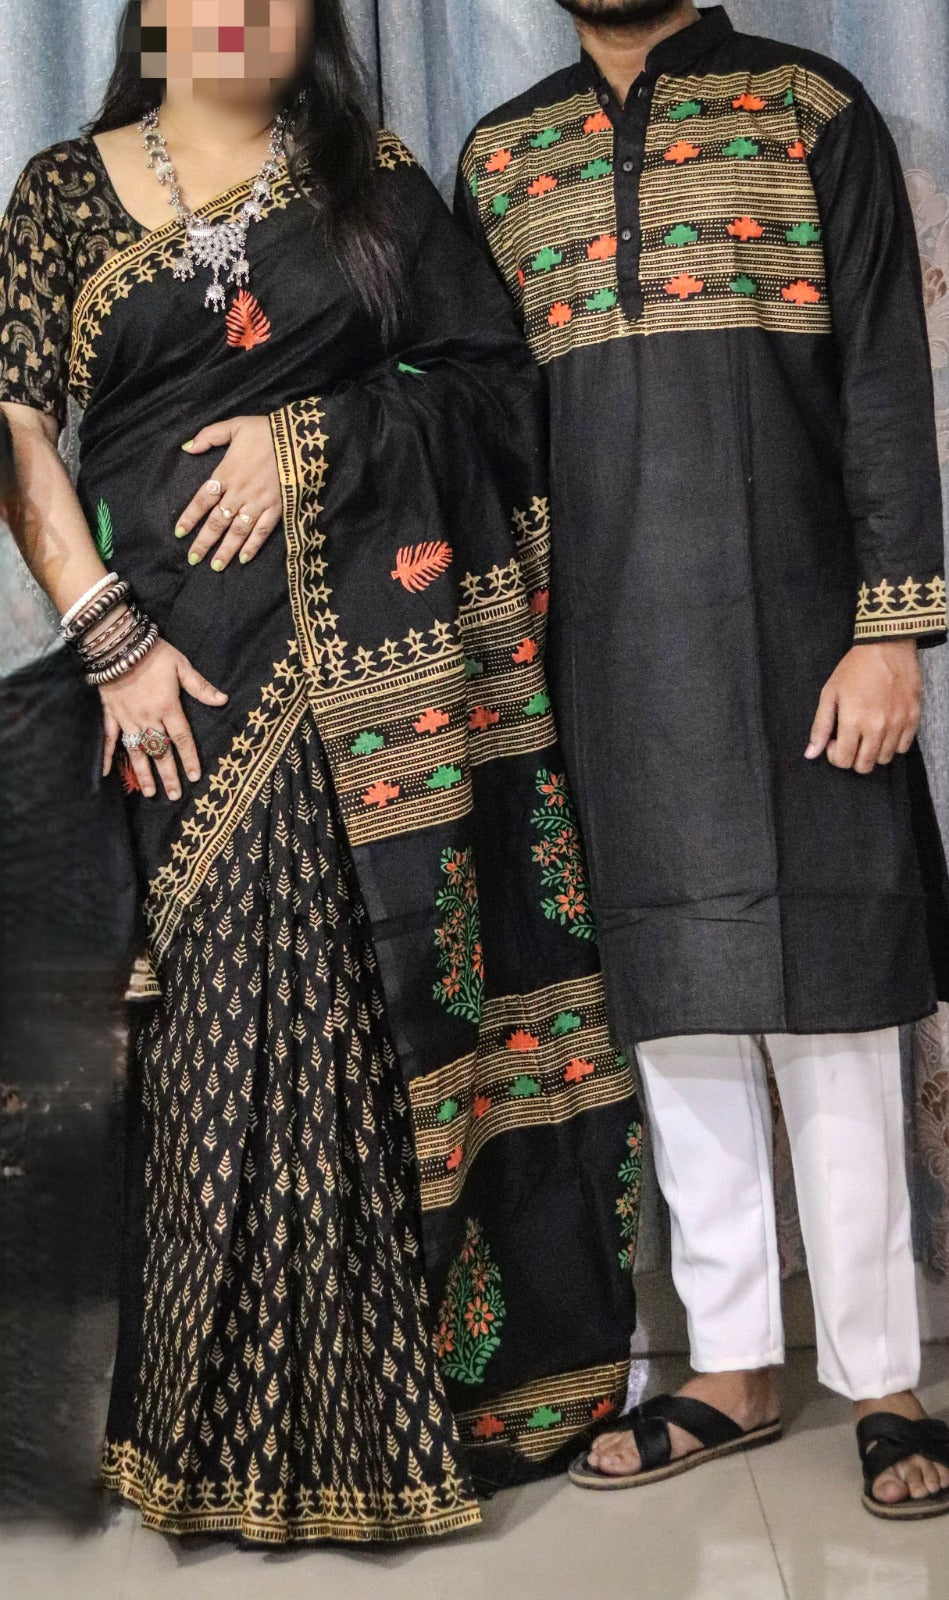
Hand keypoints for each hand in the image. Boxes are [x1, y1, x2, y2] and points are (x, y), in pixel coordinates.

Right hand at [100, 638, 227, 798]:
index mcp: (168, 708)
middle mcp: (148, 718)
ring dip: (144, 773)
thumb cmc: (153, 653)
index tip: (193, 778)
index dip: (188, 759)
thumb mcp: (181, 666)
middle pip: (160, 751)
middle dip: (168, 774)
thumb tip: (223, 700)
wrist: (117, 644)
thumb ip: (200, 686)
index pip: (182, 739)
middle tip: (173, 796)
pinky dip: (107, 756)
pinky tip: (106, 773)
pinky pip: (109, 739)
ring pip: (137, 751)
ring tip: (150, 792)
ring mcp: (128, 719)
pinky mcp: (111, 714)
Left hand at [175, 416, 281, 569]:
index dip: (190, 518)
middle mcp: (240, 492)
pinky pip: (262, 530)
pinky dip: (253, 545)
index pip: (202, 500)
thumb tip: (187, 448)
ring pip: (238, 531)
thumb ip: (208, 436)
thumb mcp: (233, 426)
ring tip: (215, 565)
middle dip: (204, 542)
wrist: (297, 438)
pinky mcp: (276, 508)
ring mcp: (259, 503)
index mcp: (226, 473)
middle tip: (193, 558)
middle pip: (217, 522)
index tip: (179, 532)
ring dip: (225, 550)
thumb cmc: (264, 431)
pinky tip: (244, 558)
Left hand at [805, 641, 921, 773]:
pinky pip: (903, 747)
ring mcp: (898, 723)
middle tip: (850, 740)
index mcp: (853, 721)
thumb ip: (820, 726)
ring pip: (885, 759)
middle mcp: (877, 727)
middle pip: (864, 766)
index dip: (835, 756)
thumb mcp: (830, 694)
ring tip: (867, 732)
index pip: (843, 761)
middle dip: (853, 759)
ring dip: (873, 752)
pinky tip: (884, 728)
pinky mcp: (913, 717)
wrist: (887, 646)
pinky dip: (892, 744)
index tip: (834, 742)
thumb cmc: (855, 667)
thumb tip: (810, 754)